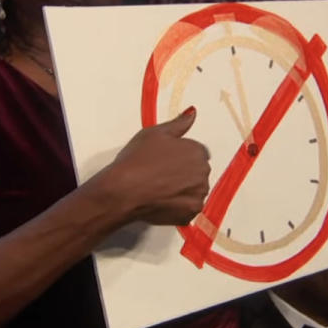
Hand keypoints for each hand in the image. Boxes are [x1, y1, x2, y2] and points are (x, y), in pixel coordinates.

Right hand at [88, 108, 209, 225]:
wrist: (124, 191)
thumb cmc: (137, 159)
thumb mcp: (156, 133)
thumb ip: (179, 123)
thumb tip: (193, 113)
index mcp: (197, 152)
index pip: (197, 153)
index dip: (180, 156)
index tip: (164, 160)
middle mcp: (203, 174)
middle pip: (198, 172)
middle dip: (184, 173)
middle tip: (160, 174)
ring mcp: (197, 196)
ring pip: (194, 191)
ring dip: (182, 189)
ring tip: (159, 188)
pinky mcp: (189, 214)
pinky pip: (187, 208)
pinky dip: (177, 205)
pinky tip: (161, 200)